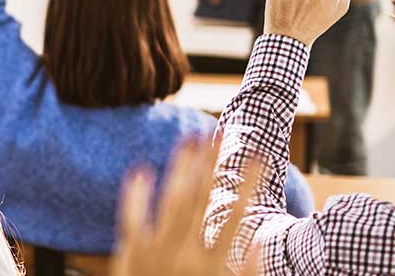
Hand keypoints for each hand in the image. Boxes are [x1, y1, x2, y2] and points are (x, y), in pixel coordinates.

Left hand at [111, 137, 260, 275]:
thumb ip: (249, 272)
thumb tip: (263, 242)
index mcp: (212, 266)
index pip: (236, 216)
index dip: (248, 184)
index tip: (258, 158)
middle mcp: (185, 254)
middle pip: (200, 198)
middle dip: (209, 163)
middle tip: (218, 132)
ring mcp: (156, 253)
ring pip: (171, 201)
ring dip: (180, 167)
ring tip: (189, 139)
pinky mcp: (131, 255)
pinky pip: (132, 220)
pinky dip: (135, 195)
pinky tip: (142, 170)